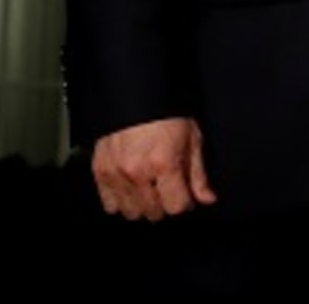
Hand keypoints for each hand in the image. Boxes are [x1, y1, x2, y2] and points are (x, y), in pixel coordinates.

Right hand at [91, 117, 215, 220]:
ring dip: (143, 206)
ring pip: (131, 212)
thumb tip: (208, 199)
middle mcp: (138, 172)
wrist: (136, 95)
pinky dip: (121, 201)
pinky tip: (131, 189)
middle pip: (154, 213)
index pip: (175, 207)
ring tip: (150, 190)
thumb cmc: (167, 113)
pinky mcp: (100, 171)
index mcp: (164, 163)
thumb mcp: (192, 138)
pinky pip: (109, 204)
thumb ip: (198, 174)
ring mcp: (116, 173)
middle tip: (168, 190)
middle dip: (165, 205)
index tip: (186, 196)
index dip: (184, 203)